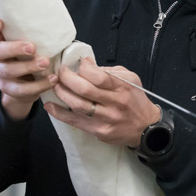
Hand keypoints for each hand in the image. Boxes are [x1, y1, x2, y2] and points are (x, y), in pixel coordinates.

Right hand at [0, 17, 53, 120]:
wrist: (25, 86)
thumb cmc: (31, 57)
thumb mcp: (30, 45)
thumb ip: (35, 35)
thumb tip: (57, 23)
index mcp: (2, 42)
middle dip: (15, 48)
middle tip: (32, 47)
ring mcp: (2, 74)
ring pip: (9, 71)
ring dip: (28, 67)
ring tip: (45, 63)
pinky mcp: (9, 90)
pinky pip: (22, 89)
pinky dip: (39, 85)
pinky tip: (52, 79)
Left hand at [45, 60, 160, 147]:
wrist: (146, 128)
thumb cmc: (135, 100)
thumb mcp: (130, 79)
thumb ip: (109, 71)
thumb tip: (86, 64)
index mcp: (123, 87)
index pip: (99, 76)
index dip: (83, 68)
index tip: (78, 64)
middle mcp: (115, 103)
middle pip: (85, 90)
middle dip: (67, 78)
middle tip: (60, 72)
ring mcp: (106, 119)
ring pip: (78, 106)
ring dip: (62, 93)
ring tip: (55, 85)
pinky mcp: (99, 131)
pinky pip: (75, 122)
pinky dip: (60, 113)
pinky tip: (50, 106)